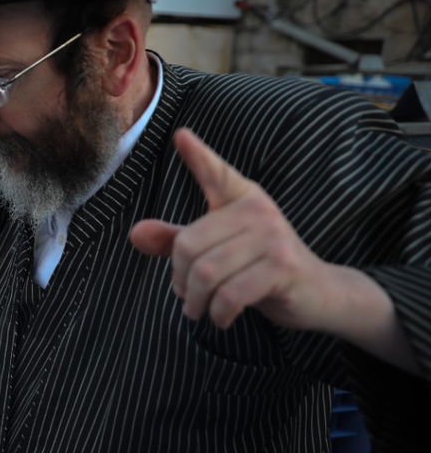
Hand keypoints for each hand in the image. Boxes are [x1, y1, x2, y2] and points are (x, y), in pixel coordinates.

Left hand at [130, 128, 333, 330]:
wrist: (317, 293)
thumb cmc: (259, 268)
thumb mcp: (216, 251)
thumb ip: (176, 241)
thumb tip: (135, 233)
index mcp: (241, 198)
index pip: (216, 173)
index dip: (198, 155)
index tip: (180, 134)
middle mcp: (257, 210)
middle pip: (188, 244)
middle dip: (179, 279)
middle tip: (185, 295)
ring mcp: (273, 237)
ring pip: (206, 272)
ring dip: (195, 300)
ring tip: (198, 308)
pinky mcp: (282, 267)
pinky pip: (229, 294)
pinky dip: (217, 313)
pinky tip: (220, 318)